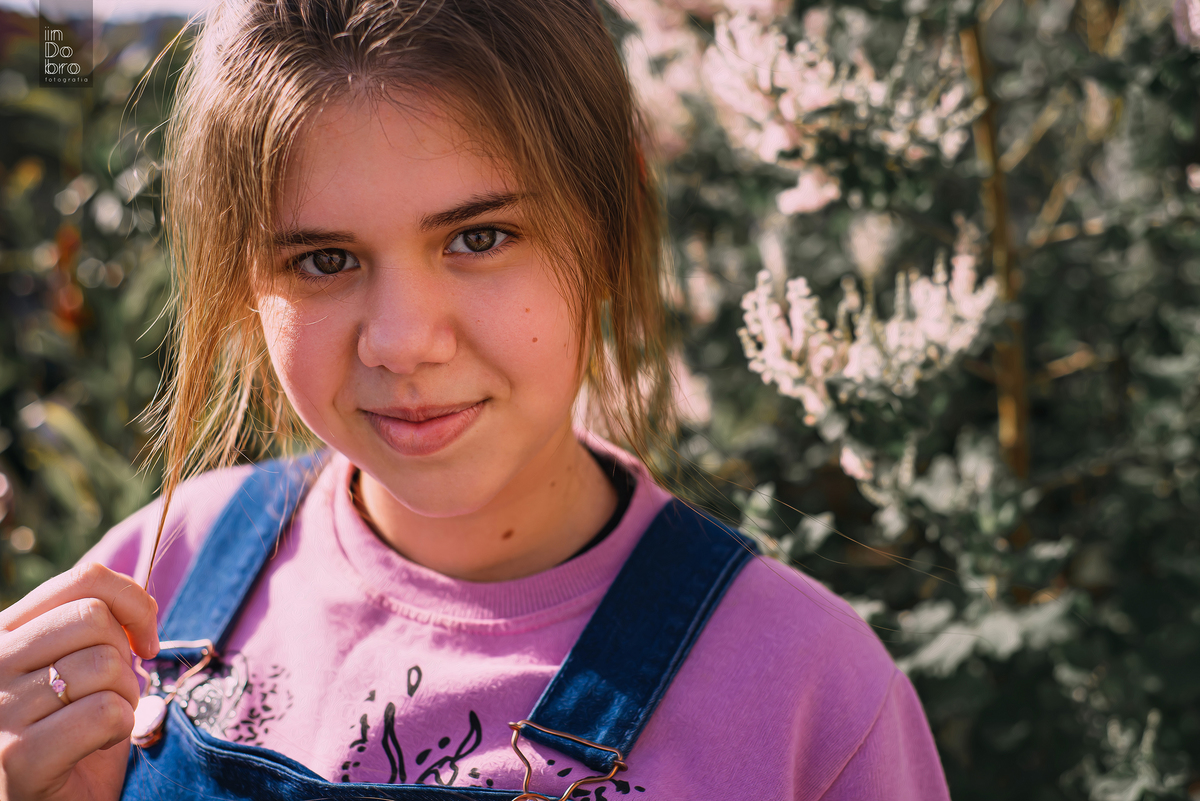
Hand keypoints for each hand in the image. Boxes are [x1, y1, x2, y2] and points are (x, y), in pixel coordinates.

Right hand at [0, 563, 159, 800]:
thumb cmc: (70, 737)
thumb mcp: (76, 670)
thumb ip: (93, 630)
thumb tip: (140, 604)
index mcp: (3, 635)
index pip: (85, 579)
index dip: (134, 602)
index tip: (145, 641)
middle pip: (97, 619)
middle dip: (125, 659)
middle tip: (113, 695)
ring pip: (106, 666)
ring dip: (125, 698)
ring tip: (99, 725)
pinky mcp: (17, 756)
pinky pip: (105, 712)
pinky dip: (120, 728)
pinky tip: (96, 746)